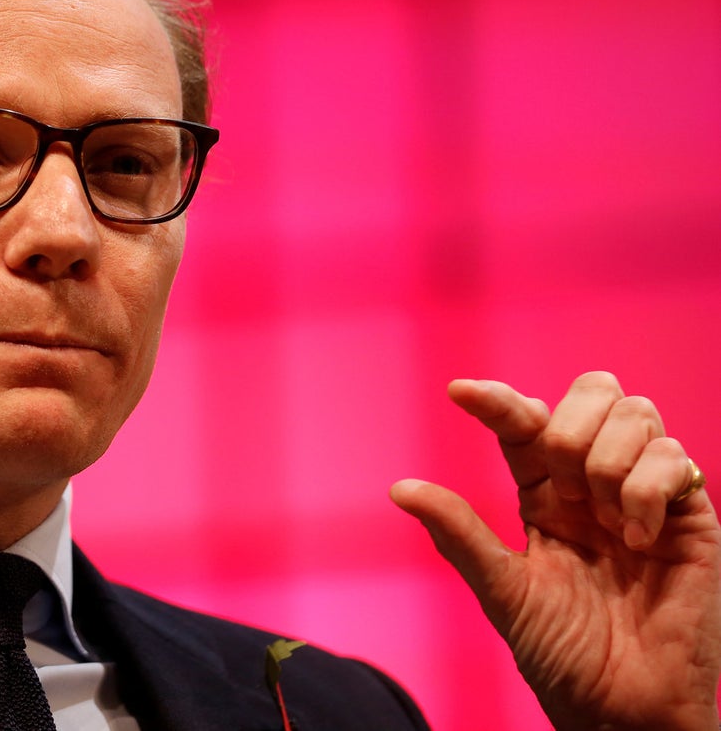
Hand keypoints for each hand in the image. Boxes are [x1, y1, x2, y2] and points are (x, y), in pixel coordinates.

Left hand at [391, 372, 720, 730]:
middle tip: (560, 490)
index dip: (496, 400)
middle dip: (566, 428)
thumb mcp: (503, 591)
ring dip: (607, 458)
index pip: (523, 423)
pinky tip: (637, 538)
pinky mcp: (691, 517)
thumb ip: (460, 535)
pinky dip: (646, 490)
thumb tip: (400, 488)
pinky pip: (674, 457)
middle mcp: (595, 485)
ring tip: (604, 520)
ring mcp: (646, 495)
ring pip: (634, 412)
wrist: (624, 710)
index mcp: (545, 496)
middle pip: (591, 392)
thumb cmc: (563, 656)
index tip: (459, 392)